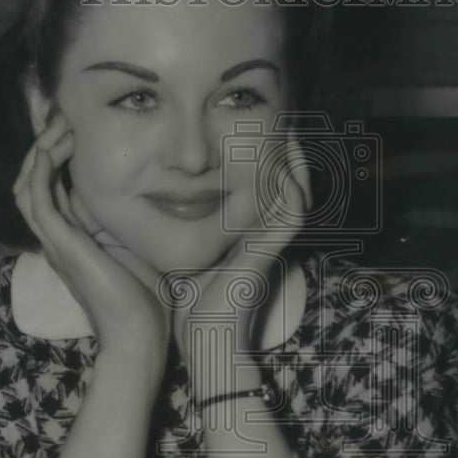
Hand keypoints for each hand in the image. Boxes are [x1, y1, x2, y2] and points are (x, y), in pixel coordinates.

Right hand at [13, 108, 170, 358]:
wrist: (139, 336)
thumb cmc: (146, 300)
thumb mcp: (139, 247)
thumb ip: (131, 223)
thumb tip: (153, 192)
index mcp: (73, 238)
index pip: (52, 188)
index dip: (57, 155)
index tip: (75, 126)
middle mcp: (58, 238)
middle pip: (31, 182)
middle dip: (43, 146)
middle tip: (62, 116)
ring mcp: (55, 242)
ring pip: (27, 187)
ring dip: (39, 152)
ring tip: (58, 125)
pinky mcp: (61, 245)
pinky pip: (37, 199)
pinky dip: (40, 170)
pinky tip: (53, 147)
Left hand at [172, 142, 310, 396]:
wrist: (204, 338)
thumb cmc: (191, 304)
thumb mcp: (188, 253)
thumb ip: (186, 229)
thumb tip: (161, 203)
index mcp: (252, 234)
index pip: (269, 187)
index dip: (267, 157)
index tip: (252, 128)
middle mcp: (267, 235)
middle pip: (289, 181)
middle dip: (285, 150)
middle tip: (277, 119)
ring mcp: (273, 242)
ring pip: (296, 188)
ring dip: (290, 158)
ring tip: (283, 129)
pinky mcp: (272, 249)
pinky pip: (291, 207)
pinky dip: (287, 182)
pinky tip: (277, 160)